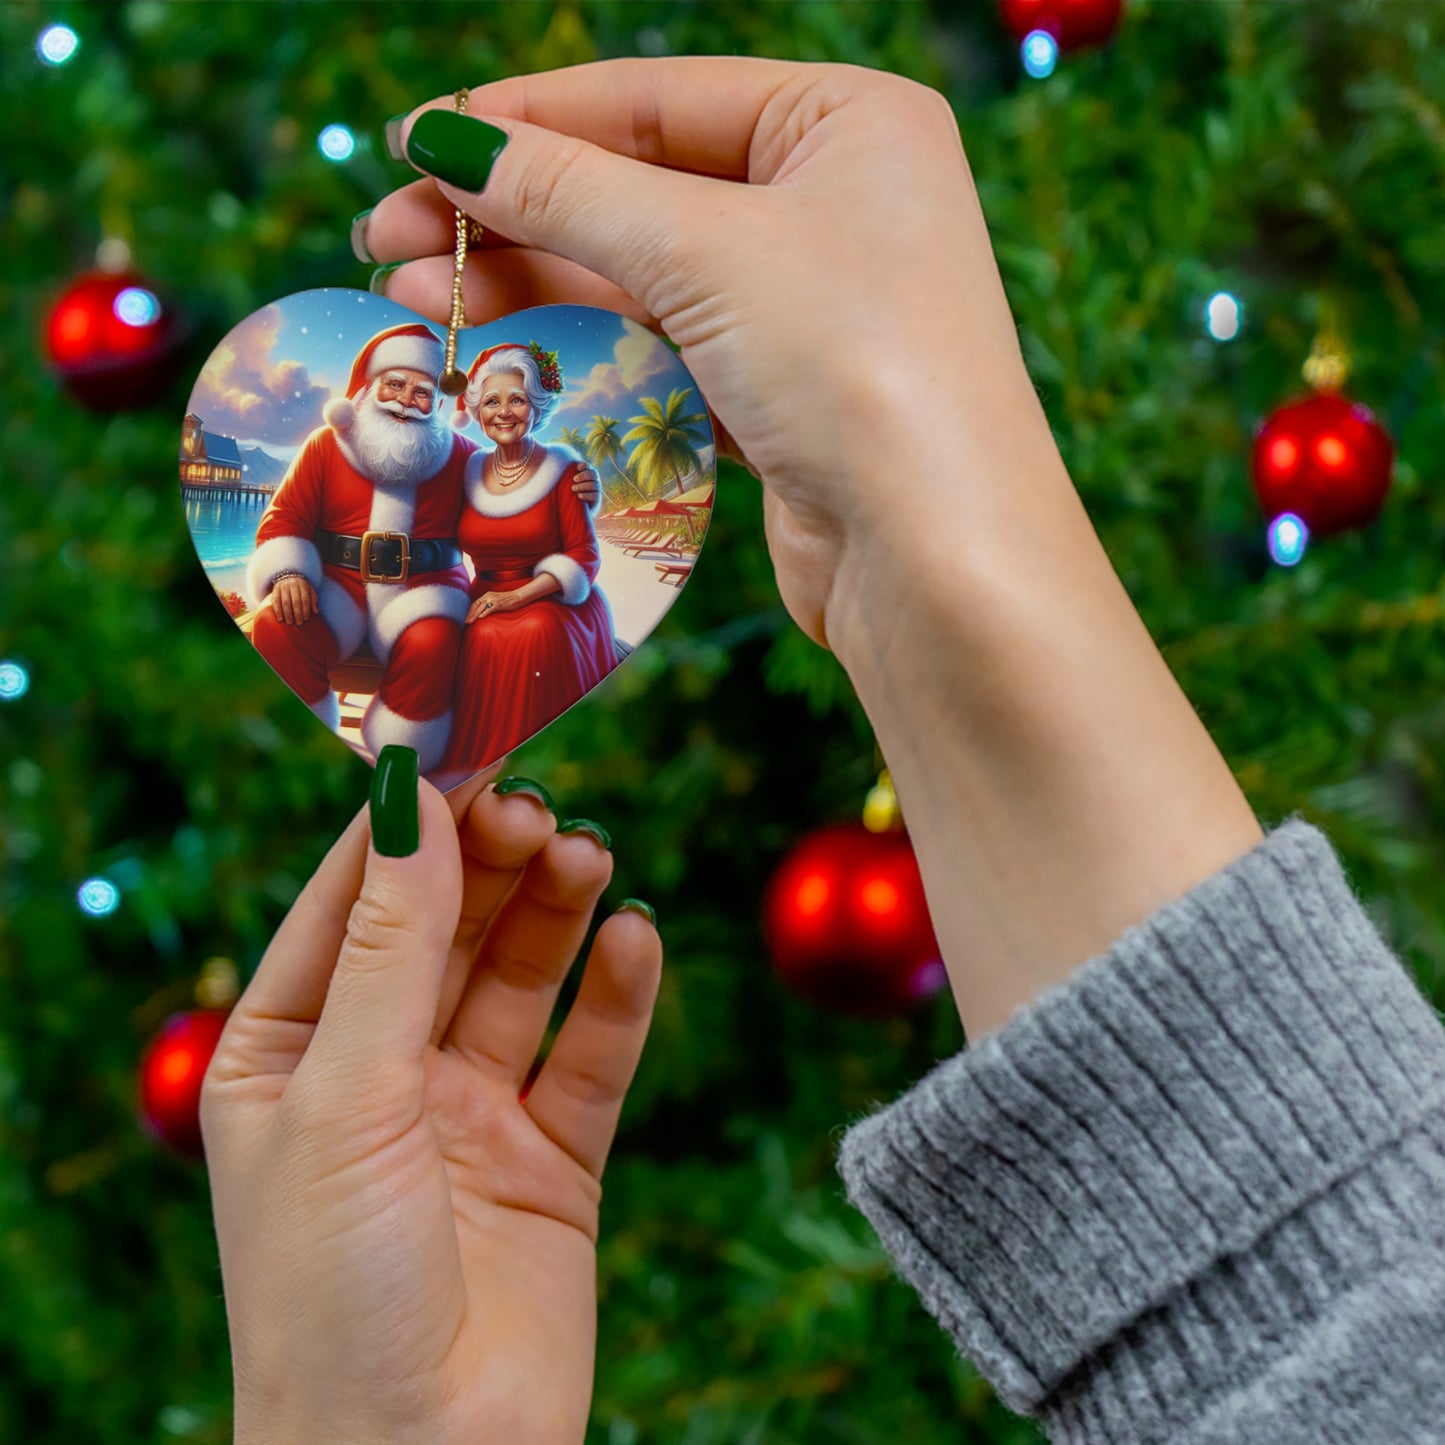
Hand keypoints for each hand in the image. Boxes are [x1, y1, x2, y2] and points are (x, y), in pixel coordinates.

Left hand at [201, 769, 661, 1444]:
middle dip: (491, 862)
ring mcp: (469, 1114)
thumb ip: (391, 945)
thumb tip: (410, 798)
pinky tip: (635, 939)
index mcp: (289, 1053)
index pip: (352, 902)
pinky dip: (617, 995)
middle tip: (540, 808)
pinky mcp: (553, 1160)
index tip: (465, 743)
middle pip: (447, 928)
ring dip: (556, 911)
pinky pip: (590, 1056)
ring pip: (521, 978)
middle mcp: (380, 1073)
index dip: (408, 824)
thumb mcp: (346, 1095)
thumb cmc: (331, 1294)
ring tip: (589, 857)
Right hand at [270, 573, 318, 625]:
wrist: (288, 574)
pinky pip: (276, 601)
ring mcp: (283, 587)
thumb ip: (313, 600)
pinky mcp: (275, 589)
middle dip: (297, 613)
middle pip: (295, 601)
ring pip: (285, 602)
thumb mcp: (310, 589)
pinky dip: (277, 610)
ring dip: (287, 613)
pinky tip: (280, 618)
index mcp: (303, 585)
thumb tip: (316, 612)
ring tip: (290, 622)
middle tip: (298, 623)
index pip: (305, 599)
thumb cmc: (301, 585)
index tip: (305, 619)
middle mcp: (293, 585)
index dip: (306, 609)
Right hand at [365, 61, 1262, 1043]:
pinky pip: (663, 348)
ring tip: (413, 295)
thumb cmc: (855, 367)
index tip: (416, 145)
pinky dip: (584, 346)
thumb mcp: (703, 251)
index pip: (657, 98)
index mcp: (847, 123)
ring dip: (530, 283)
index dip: (528, 120)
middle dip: (511, 214)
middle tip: (388, 237)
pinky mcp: (782, 395)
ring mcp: (809, 306)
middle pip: (640, 187)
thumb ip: (568, 191)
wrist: (936, 558)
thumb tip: (445, 141)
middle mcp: (834, 204)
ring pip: (642, 276)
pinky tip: (498, 348)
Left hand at [466, 589, 524, 622]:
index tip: (466, 618)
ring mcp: (494, 599)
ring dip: (474, 615)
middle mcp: (488, 596)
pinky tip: (480, 617)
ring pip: (480, 607)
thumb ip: (489, 604)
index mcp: (487, 595)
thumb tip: (482, 612)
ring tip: (470, 621)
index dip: (470, 611)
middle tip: (466, 622)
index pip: (475, 603)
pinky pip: (490, 608)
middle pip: (475, 605)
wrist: (518, 596)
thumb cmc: (509, 600)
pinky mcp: (499, 603)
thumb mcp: (496, 600)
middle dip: (469, 614)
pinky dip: (484, 613)